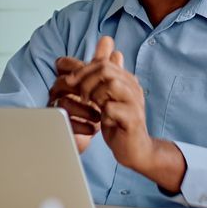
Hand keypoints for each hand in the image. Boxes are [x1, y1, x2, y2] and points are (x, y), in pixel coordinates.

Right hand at [49, 56, 100, 152]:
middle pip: (64, 83)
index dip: (85, 73)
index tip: (102, 86)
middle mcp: (59, 93)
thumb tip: (108, 40)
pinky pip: (67, 123)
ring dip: (85, 110)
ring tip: (99, 116)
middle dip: (85, 91)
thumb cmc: (91, 108)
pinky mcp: (59, 127)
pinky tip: (93, 128)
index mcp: (67, 82)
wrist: (87, 134)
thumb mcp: (100, 84)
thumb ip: (102, 63)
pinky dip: (82, 125)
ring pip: (65, 103)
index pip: (68, 68)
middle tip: (102, 101)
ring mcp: (56, 110)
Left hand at [63, 37, 185, 192]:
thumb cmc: (118, 124)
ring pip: (110, 84)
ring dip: (95, 95)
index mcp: (127, 81)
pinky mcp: (132, 119)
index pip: (102, 63)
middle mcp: (133, 88)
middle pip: (105, 69)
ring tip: (93, 106)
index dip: (82, 71)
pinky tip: (103, 121)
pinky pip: (112, 108)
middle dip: (85, 81)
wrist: (136, 149)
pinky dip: (102, 114)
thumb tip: (92, 57)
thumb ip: (101, 80)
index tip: (70, 82)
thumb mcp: (107, 98)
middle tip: (81, 96)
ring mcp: (134, 102)